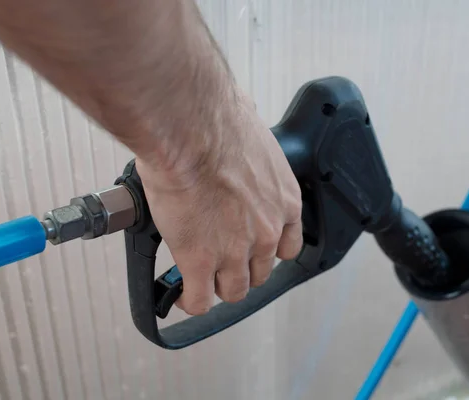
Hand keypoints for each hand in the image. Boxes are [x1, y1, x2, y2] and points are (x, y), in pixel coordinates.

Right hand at [136, 88, 302, 314]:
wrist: (191, 129)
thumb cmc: (218, 122)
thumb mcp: (254, 139)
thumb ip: (252, 156)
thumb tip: (241, 138)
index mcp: (283, 202)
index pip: (288, 245)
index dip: (267, 251)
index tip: (252, 248)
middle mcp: (266, 232)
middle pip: (260, 271)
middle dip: (241, 269)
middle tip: (220, 260)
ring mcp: (235, 251)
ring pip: (233, 291)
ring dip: (217, 287)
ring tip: (200, 279)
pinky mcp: (201, 261)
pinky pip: (199, 300)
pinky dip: (190, 300)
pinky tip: (180, 291)